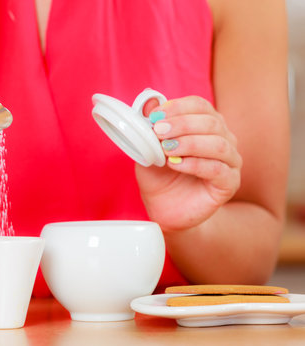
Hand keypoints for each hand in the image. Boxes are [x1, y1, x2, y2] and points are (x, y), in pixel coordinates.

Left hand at [136, 96, 241, 231]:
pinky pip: (218, 169)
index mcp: (206, 125)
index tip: (156, 116)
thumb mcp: (149, 149)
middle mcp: (224, 139)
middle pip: (211, 122)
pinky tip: (175, 165)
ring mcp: (230, 162)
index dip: (178, 107)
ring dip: (189, 143)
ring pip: (218, 144)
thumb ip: (151, 127)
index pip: (200, 106)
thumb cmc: (160, 177)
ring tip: (166, 149)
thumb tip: (151, 102)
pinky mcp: (230, 183)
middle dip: (182, 124)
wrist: (164, 209)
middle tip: (158, 131)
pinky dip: (195, 164)